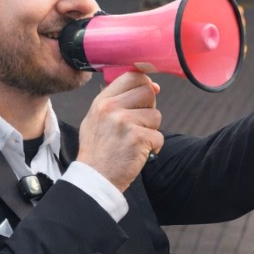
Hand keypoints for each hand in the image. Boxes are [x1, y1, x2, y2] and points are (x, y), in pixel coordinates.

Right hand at [76, 72, 162, 191]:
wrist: (94, 178)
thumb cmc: (98, 149)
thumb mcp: (97, 118)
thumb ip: (119, 100)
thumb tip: (153, 86)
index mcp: (102, 101)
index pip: (131, 76)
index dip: (145, 83)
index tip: (149, 93)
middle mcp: (112, 108)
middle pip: (148, 92)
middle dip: (150, 107)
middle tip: (139, 124)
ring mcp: (125, 122)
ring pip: (156, 115)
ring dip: (151, 130)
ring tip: (134, 141)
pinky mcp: (138, 138)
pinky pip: (159, 136)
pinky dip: (153, 147)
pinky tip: (138, 153)